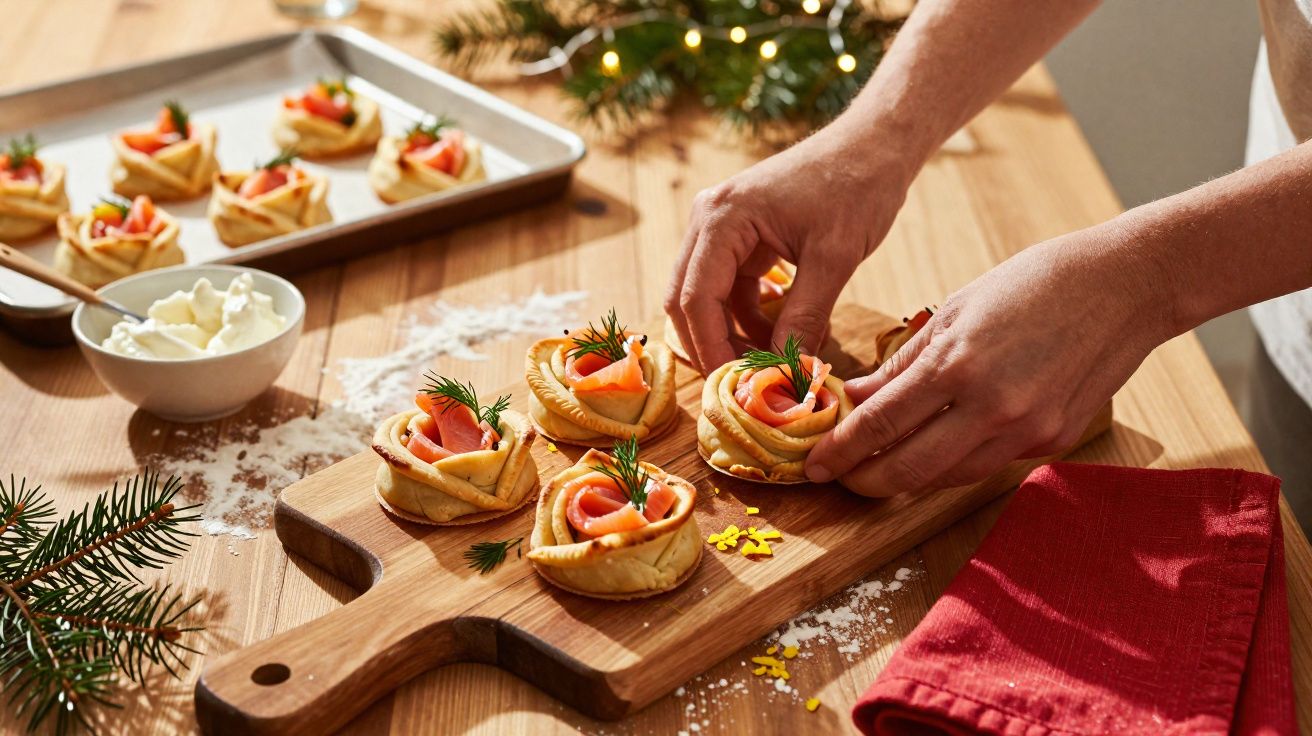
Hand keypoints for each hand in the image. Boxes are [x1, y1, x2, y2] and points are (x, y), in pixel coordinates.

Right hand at [665, 130, 913, 373]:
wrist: (875, 144)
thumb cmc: (857, 187)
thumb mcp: (834, 259)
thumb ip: (804, 318)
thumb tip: (787, 375)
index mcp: (721, 218)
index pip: (695, 299)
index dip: (711, 349)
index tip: (737, 389)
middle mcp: (708, 220)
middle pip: (686, 301)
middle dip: (713, 346)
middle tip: (747, 386)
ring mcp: (720, 227)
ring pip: (705, 298)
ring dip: (732, 335)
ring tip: (772, 364)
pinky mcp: (739, 237)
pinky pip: (729, 289)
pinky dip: (749, 318)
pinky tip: (783, 334)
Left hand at [805, 227, 1174, 495]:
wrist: (1126, 285)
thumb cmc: (1034, 283)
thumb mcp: (954, 309)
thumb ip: (902, 363)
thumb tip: (857, 399)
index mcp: (958, 365)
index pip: (879, 426)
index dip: (839, 452)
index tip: (814, 465)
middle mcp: (992, 408)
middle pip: (908, 471)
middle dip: (864, 482)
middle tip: (838, 478)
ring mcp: (1027, 431)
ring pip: (946, 478)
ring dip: (906, 479)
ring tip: (877, 467)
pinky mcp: (1054, 442)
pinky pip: (987, 465)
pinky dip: (951, 463)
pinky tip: (933, 449)